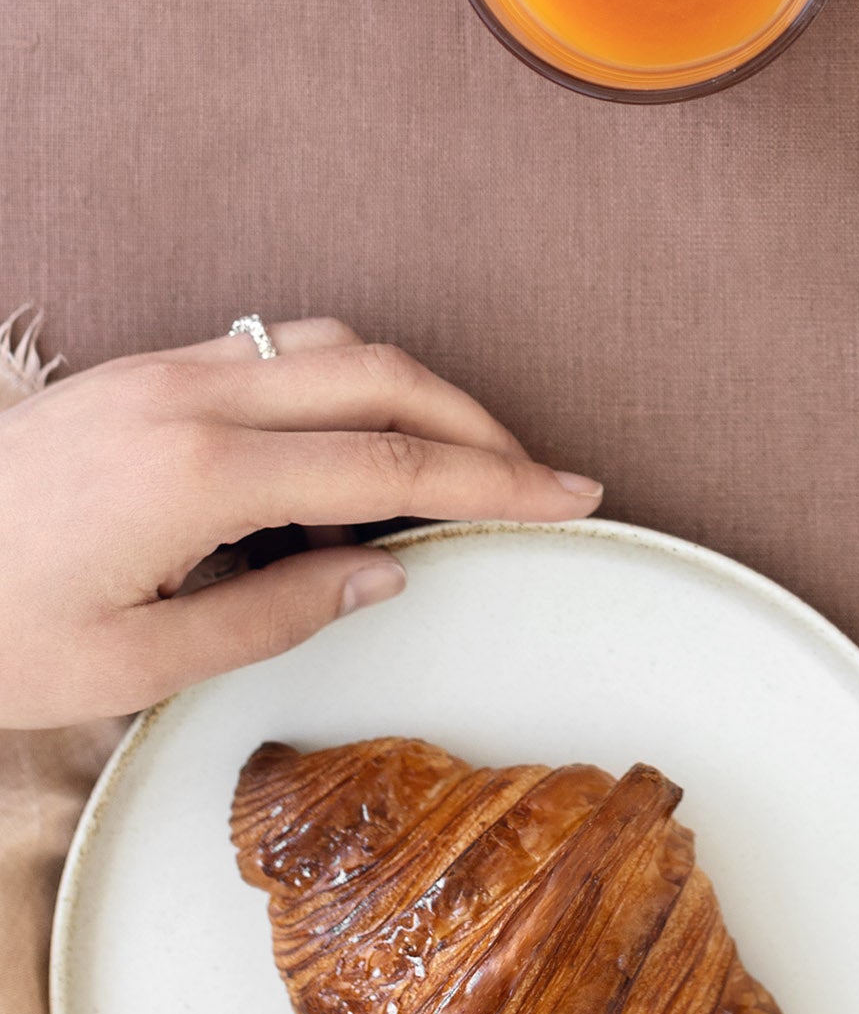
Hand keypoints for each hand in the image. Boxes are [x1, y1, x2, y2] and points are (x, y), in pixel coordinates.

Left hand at [0, 322, 601, 726]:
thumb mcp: (133, 665)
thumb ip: (274, 614)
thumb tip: (384, 569)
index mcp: (198, 474)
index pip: (390, 465)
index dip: (496, 479)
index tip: (571, 495)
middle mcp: (189, 396)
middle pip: (382, 375)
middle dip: (478, 422)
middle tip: (542, 477)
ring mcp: (162, 371)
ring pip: (331, 347)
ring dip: (410, 396)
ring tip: (447, 476)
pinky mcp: (139, 373)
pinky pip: (273, 355)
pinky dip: (338, 394)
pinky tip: (336, 474)